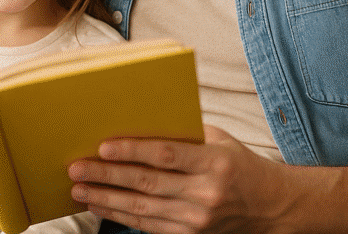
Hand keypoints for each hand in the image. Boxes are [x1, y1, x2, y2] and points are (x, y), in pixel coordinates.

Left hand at [68, 125, 283, 233]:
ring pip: (142, 209)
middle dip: (107, 176)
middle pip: (147, 184)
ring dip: (106, 199)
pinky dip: (122, 216)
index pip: (165, 155)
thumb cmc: (239, 164)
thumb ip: (184, 135)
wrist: (269, 206)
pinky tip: (102, 206)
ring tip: (79, 190)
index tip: (103, 147)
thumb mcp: (219, 141)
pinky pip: (149, 226)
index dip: (132, 151)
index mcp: (214, 162)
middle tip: (77, 169)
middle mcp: (205, 193)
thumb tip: (138, 124)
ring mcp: (197, 220)